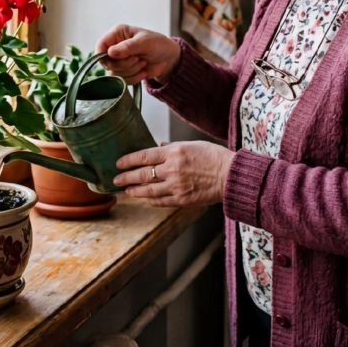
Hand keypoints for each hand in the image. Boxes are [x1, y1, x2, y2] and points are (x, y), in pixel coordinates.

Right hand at [95, 24, 180, 84]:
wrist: (168, 58)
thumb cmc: (157, 44)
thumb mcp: (145, 42)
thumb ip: (127, 47)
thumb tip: (110, 53)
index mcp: (117, 34)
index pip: (100, 46)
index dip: (103, 55)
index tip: (115, 58)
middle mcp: (114, 47)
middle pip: (106, 63)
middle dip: (124, 64)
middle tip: (138, 59)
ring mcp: (118, 61)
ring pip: (113, 74)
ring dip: (130, 71)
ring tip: (142, 63)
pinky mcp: (123, 73)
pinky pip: (121, 81)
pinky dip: (133, 79)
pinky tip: (143, 71)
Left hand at [113, 141, 232, 206]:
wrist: (231, 175)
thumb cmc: (215, 157)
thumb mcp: (192, 145)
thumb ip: (172, 147)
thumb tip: (158, 147)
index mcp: (174, 152)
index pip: (144, 156)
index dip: (129, 160)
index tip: (119, 163)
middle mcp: (172, 169)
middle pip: (142, 174)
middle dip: (126, 177)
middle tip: (116, 180)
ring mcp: (176, 186)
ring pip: (148, 190)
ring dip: (135, 191)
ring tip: (127, 191)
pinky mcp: (182, 199)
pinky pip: (161, 201)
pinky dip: (151, 200)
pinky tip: (145, 199)